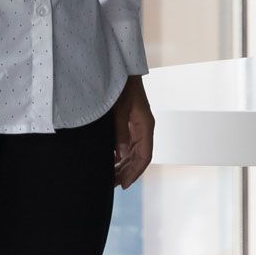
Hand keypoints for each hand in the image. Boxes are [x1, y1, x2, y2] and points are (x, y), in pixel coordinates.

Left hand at [111, 74, 152, 189]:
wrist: (122, 69)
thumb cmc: (122, 87)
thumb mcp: (120, 110)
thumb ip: (120, 133)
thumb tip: (121, 156)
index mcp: (146, 126)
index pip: (144, 156)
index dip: (134, 172)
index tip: (124, 185)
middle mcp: (144, 128)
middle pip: (139, 157)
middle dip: (127, 172)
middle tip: (111, 185)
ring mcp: (138, 126)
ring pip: (134, 152)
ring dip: (123, 165)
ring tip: (109, 177)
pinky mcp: (131, 123)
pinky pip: (129, 144)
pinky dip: (121, 155)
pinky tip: (110, 161)